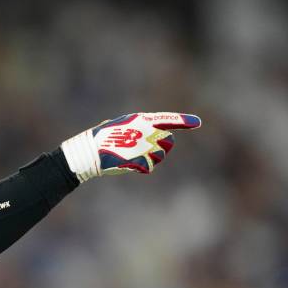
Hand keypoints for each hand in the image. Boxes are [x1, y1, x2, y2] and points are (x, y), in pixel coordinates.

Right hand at [61, 112, 201, 181]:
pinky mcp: (141, 162)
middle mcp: (148, 132)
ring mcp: (145, 147)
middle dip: (161, 146)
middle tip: (143, 147)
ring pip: (160, 156)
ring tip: (131, 155)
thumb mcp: (121, 124)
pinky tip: (128, 164)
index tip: (197, 122)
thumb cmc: (102, 137)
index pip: (168, 119)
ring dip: (150, 158)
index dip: (184, 120)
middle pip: (168, 141)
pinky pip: (149, 167)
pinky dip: (140, 167)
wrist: (89, 152)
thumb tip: (150, 133)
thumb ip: (139, 126)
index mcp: (142, 119)